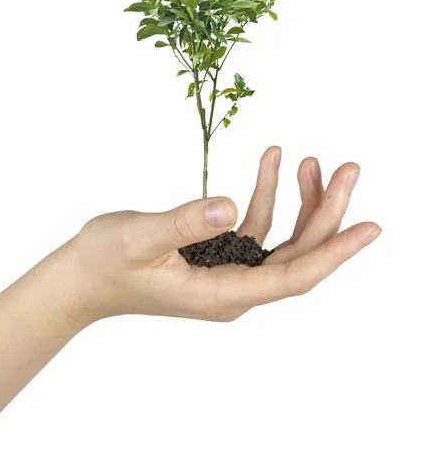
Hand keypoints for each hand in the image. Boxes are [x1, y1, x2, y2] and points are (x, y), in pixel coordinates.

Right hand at [63, 146, 380, 326]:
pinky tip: (271, 162)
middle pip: (297, 254)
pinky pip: (256, 227)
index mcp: (222, 294)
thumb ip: (183, 222)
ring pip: (282, 240)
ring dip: (299, 201)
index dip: (334, 252)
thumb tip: (229, 207)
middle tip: (348, 167)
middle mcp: (234, 289)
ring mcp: (228, 272)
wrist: (81, 279)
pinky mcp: (219, 256)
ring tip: (310, 158)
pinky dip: (267, 196)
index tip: (370, 226)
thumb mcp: (139, 238)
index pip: (293, 276)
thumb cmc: (105, 263)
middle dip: (325, 212)